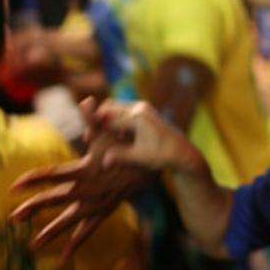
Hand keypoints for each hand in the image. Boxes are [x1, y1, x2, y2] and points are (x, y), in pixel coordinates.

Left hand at [10, 98, 154, 258]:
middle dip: (33, 209)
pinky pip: (89, 228)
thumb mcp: (112, 129)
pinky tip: (65, 257)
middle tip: (12, 218)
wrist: (155, 165)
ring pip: (71, 220)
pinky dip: (76, 242)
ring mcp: (98, 202)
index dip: (33, 179)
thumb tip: (86, 100)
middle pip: (56, 199)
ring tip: (32, 247)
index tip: (14, 186)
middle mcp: (90, 189)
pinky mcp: (106, 209)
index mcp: (86, 170)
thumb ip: (95, 117)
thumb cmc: (129, 143)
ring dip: (51, 233)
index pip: (54, 173)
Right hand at [87, 98, 202, 171]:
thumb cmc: (163, 155)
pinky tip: (111, 138)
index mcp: (138, 117)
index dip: (95, 128)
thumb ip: (121, 156)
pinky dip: (113, 121)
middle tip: (89, 139)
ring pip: (114, 108)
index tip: (88, 141)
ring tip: (97, 139)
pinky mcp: (143, 111)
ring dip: (105, 121)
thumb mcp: (141, 157)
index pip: (109, 118)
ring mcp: (142, 108)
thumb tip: (103, 163)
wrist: (182, 151)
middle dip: (97, 121)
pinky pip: (122, 112)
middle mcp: (140, 108)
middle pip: (109, 107)